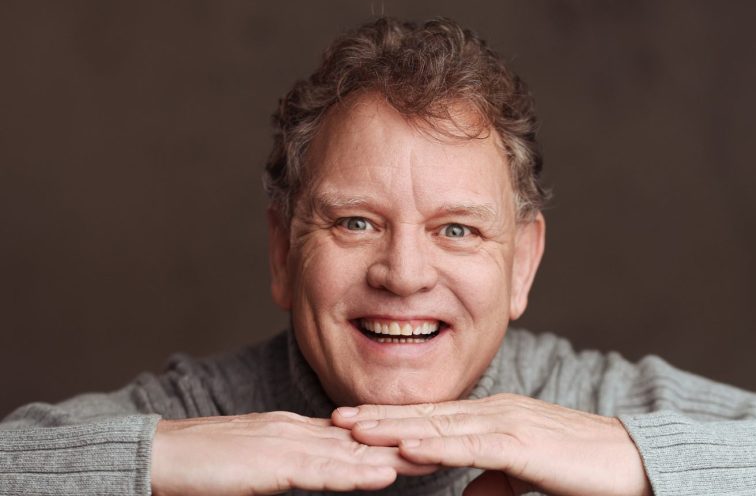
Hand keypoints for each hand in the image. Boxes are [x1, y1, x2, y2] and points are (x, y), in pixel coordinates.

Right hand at [150, 411, 436, 494]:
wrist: (160, 456)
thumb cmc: (207, 464)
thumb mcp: (260, 462)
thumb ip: (291, 464)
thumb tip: (319, 471)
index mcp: (294, 429)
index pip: (352, 434)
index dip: (389, 437)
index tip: (424, 440)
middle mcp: (296, 430)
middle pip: (360, 438)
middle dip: (402, 443)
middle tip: (445, 445)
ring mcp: (284, 443)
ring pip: (349, 452)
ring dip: (391, 456)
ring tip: (430, 459)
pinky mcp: (269, 464)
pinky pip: (318, 470)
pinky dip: (352, 474)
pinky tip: (379, 477)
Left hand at [332, 394, 651, 495]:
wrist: (634, 461)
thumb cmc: (581, 465)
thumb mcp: (527, 473)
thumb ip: (495, 478)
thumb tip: (469, 494)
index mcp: (493, 416)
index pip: (433, 418)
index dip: (392, 419)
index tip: (356, 424)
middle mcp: (494, 411)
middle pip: (426, 415)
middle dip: (379, 418)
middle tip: (334, 418)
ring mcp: (507, 423)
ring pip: (438, 426)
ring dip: (393, 427)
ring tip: (353, 429)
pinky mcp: (523, 444)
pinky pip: (470, 445)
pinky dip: (435, 444)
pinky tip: (405, 446)